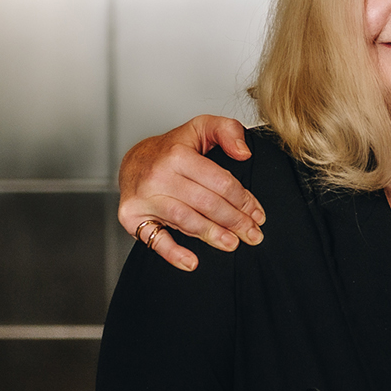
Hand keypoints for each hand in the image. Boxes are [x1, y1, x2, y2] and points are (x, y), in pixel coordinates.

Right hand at [116, 115, 266, 269]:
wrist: (133, 161)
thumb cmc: (172, 149)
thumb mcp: (201, 127)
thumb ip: (227, 130)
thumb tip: (244, 153)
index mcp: (178, 154)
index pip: (220, 182)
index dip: (244, 200)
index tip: (257, 214)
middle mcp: (158, 175)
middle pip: (206, 203)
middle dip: (235, 221)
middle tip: (253, 234)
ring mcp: (144, 197)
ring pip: (186, 221)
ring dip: (213, 235)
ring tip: (233, 244)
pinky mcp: (132, 217)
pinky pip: (154, 239)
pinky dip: (173, 253)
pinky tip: (192, 262)